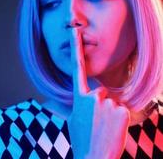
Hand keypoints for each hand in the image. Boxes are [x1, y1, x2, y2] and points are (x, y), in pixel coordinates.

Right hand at [67, 28, 129, 158]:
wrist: (94, 157)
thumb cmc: (82, 138)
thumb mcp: (71, 119)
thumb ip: (70, 104)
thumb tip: (56, 100)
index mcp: (78, 97)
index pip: (77, 68)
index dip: (75, 48)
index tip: (75, 32)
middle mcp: (92, 96)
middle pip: (101, 91)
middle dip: (101, 103)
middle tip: (97, 122)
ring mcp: (106, 103)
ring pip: (112, 100)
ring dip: (110, 112)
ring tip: (104, 127)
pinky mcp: (121, 110)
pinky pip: (122, 109)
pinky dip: (120, 118)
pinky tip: (112, 129)